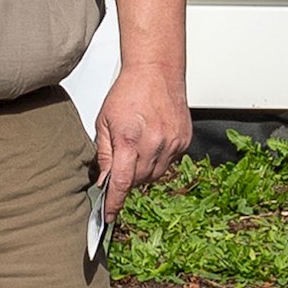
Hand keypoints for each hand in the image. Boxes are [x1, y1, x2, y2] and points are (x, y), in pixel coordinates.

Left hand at [94, 61, 190, 221]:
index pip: (121, 182)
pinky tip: (151, 142)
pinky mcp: (183, 140)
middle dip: (126, 180)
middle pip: (138, 181)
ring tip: (136, 149)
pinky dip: (157, 160)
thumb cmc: (128, 92)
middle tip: (121, 164)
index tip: (108, 216)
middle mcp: (154, 144)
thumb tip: (103, 180)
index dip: (114, 203)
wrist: (156, 72)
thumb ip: (105, 154)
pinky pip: (168, 163)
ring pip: (154, 175)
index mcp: (129, 140)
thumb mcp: (104, 122)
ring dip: (142, 171)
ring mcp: (172, 143)